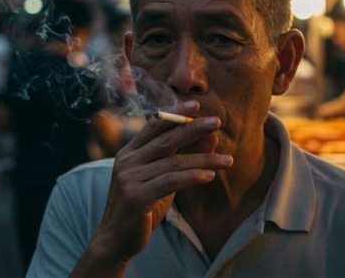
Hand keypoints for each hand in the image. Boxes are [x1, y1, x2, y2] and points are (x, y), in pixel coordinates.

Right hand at [90, 100, 232, 262]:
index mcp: (130, 152)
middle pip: (166, 139)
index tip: (197, 104)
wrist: (116, 240)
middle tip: (217, 122)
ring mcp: (130, 178)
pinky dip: (193, 177)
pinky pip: (171, 182)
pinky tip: (210, 176)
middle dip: (193, 128)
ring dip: (204, 159)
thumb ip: (178, 160)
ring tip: (228, 160)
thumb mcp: (160, 179)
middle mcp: (127, 161)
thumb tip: (209, 140)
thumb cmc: (142, 207)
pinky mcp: (136, 196)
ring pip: (174, 161)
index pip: (154, 125)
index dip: (175, 113)